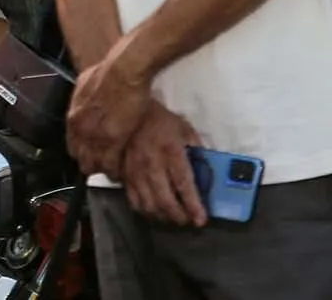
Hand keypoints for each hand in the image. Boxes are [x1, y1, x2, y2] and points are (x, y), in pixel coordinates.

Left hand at [67, 44, 154, 176]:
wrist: (122, 72)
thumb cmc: (105, 72)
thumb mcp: (83, 85)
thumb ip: (81, 100)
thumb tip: (83, 103)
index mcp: (73, 118)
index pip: (72, 146)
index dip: (82, 151)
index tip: (91, 152)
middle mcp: (81, 131)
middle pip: (81, 159)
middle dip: (91, 163)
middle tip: (102, 162)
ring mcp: (96, 138)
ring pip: (94, 166)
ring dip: (103, 168)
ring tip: (112, 168)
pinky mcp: (114, 141)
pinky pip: (111, 165)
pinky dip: (115, 169)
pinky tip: (120, 169)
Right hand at [120, 103, 207, 227]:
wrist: (129, 111)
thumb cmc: (162, 121)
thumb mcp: (185, 129)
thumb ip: (197, 150)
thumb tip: (207, 171)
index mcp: (171, 151)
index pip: (183, 184)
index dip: (193, 205)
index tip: (201, 220)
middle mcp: (152, 164)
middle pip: (165, 200)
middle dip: (178, 216)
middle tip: (187, 221)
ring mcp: (136, 171)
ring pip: (148, 204)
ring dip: (162, 216)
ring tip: (172, 218)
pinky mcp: (124, 174)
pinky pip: (133, 200)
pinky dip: (145, 211)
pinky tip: (154, 211)